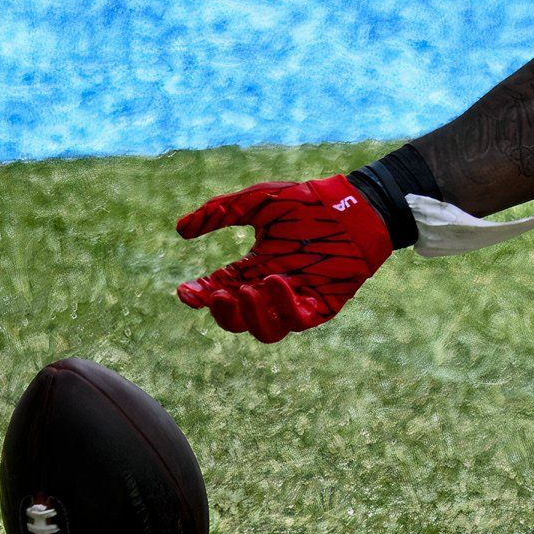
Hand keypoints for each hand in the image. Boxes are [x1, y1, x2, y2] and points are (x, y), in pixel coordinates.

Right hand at [174, 175, 393, 341]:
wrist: (353, 206)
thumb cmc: (307, 202)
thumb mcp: (257, 202)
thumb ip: (219, 213)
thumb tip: (180, 229)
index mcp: (253, 269)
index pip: (219, 291)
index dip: (199, 296)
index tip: (186, 291)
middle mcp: (271, 290)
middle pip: (237, 320)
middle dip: (222, 312)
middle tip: (217, 295)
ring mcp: (296, 300)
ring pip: (264, 331)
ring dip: (250, 316)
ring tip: (247, 290)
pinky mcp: (321, 305)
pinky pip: (296, 321)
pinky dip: (282, 307)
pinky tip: (276, 282)